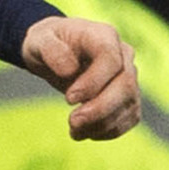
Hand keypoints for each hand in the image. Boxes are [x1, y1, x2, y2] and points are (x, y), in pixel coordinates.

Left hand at [21, 17, 139, 138]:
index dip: (94, 83)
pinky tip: (86, 133)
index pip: (111, 60)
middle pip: (126, 85)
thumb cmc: (47, 43)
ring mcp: (129, 76)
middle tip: (73, 122)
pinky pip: (129, 118)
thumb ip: (51, 50)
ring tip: (74, 131)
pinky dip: (109, 131)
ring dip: (102, 124)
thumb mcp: (39, 40)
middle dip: (100, 109)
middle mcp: (123, 54)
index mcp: (104, 36)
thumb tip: (70, 71)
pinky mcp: (128, 97)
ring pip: (129, 104)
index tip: (69, 99)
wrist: (55, 52)